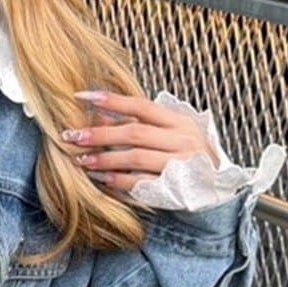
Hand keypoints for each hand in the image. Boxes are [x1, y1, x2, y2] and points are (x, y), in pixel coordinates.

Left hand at [61, 90, 216, 193]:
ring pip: (135, 157)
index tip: (81, 97)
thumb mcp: (171, 134)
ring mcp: (180, 164)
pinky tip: (100, 178)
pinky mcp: (174, 187)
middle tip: (72, 136)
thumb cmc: (186, 157)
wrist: (215, 190)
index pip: (141, 105)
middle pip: (134, 133)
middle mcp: (182, 140)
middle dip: (100, 134)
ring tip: (82, 160)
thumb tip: (100, 115)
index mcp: (180, 121)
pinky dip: (117, 180)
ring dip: (105, 159)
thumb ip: (141, 124)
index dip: (111, 100)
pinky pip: (140, 182)